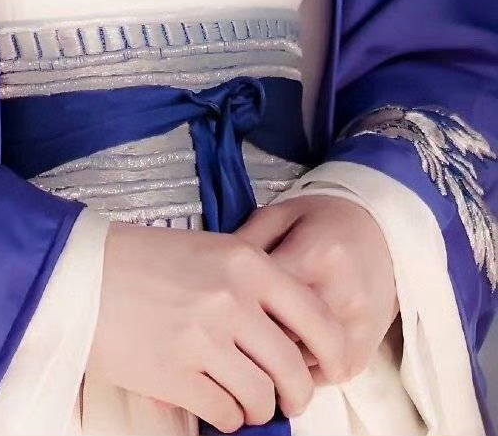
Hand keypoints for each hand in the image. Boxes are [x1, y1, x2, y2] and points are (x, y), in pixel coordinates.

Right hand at [87, 220, 347, 431]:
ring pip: (261, 397)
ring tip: (242, 401)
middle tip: (286, 399)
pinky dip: (226, 419)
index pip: (315, 316)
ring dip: (258, 409)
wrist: (78, 272)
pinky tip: (213, 405)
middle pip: (293, 367)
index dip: (331, 351)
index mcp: (245, 262)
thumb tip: (291, 333)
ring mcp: (205, 338)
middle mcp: (232, 299)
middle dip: (295, 394)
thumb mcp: (206, 251)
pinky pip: (225, 414)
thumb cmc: (141, 260)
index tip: (329, 368)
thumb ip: (250, 283)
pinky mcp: (176, 374)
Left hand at [234, 195, 397, 384]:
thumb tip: (211, 275)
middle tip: (230, 336)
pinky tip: (285, 353)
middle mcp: (340, 296)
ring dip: (274, 361)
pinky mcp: (365, 352)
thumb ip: (246, 241)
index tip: (217, 312)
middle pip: (281, 338)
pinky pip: (322, 378)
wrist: (381, 231)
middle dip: (251, 340)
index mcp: (314, 255)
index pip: (264, 300)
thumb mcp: (279, 214)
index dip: (235, 310)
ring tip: (256, 346)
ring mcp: (356, 329)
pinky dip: (299, 371)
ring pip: (300, 365)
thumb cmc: (322, 221)